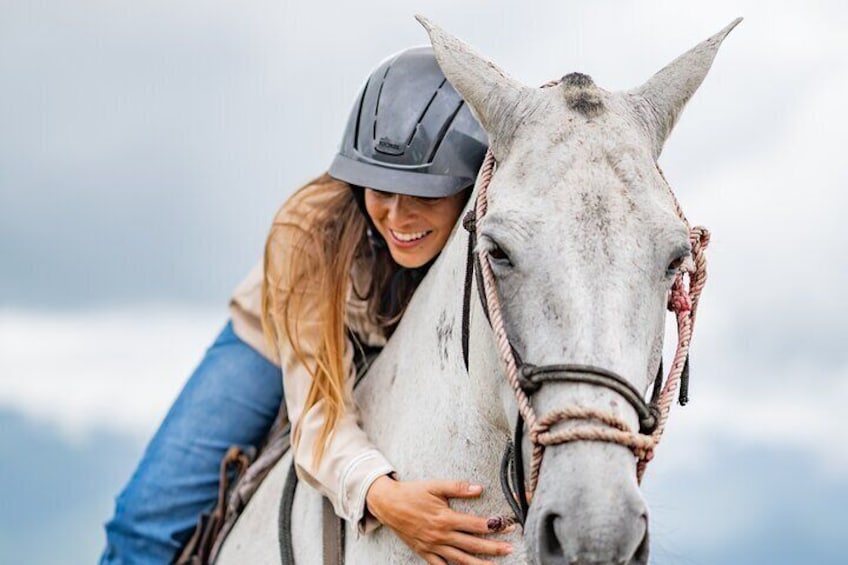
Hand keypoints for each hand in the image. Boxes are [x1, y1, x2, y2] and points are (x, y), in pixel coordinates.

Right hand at [365, 476, 513, 564]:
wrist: (388, 505)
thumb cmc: (412, 493)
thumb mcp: (435, 486)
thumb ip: (457, 487)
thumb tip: (479, 488)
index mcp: (445, 518)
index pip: (475, 525)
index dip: (494, 526)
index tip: (508, 526)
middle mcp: (441, 535)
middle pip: (472, 545)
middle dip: (493, 548)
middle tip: (510, 549)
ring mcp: (433, 546)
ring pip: (460, 559)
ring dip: (479, 564)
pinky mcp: (425, 552)